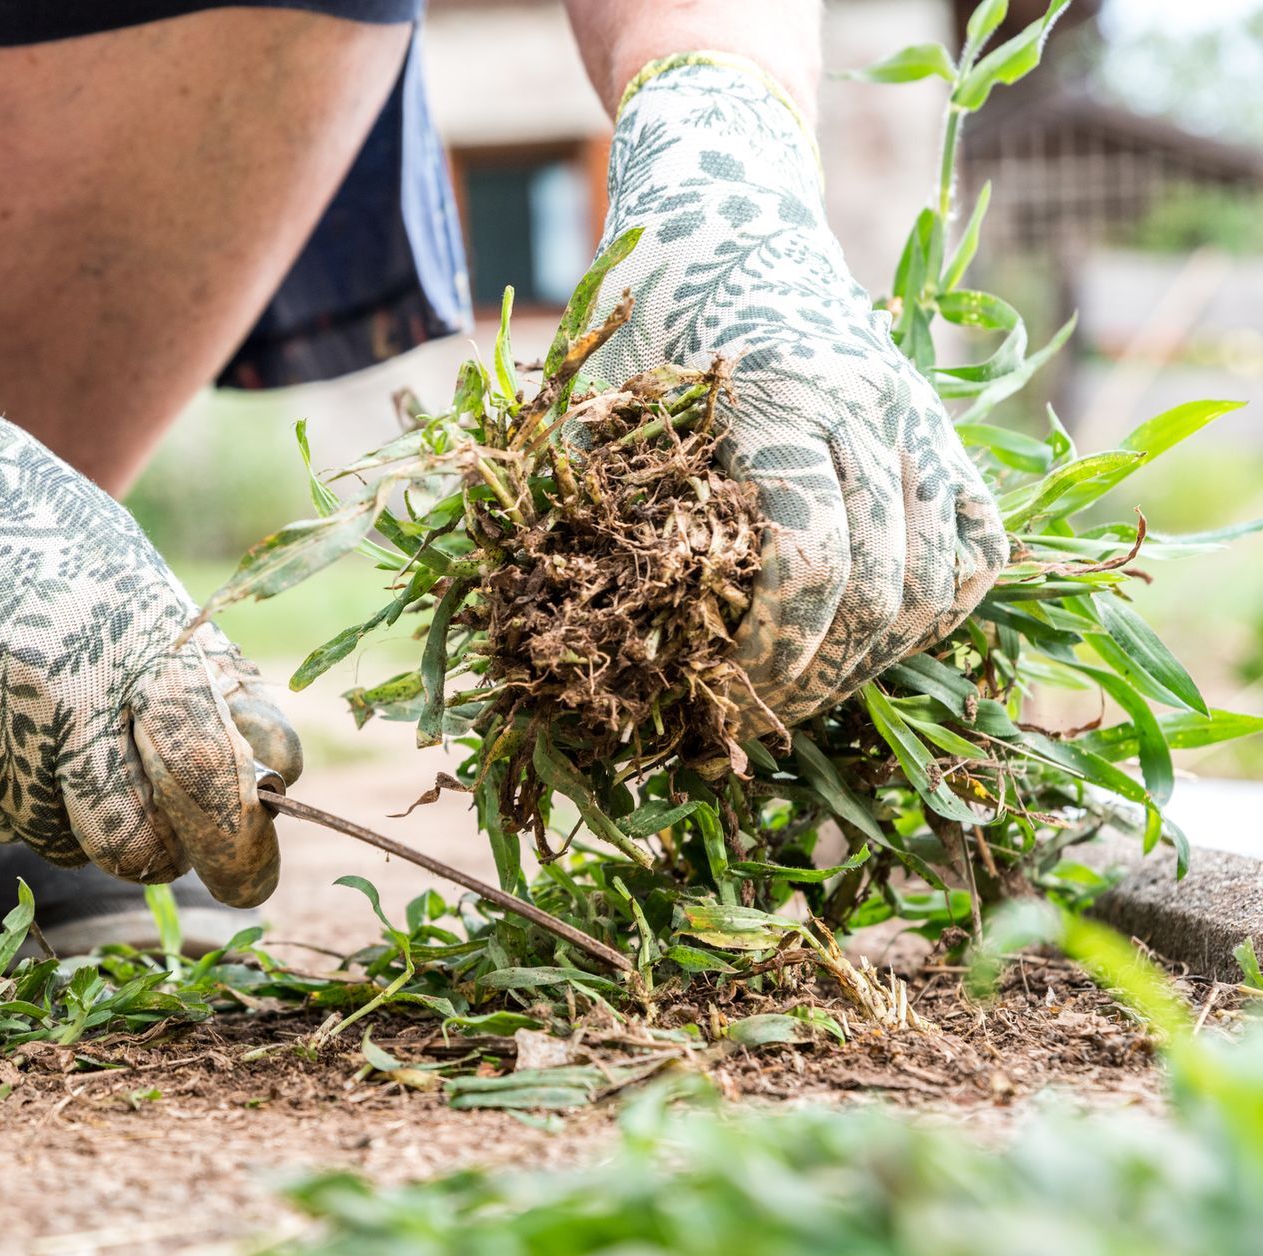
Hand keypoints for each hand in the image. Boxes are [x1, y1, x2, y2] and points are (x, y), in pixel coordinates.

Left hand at [578, 54, 1006, 731]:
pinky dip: (944, 604)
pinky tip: (881, 641)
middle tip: (758, 719)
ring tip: (810, 690)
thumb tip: (597, 639)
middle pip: (875, 590)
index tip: (722, 699)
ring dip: (876, 656)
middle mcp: (865, 409)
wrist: (729, 212)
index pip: (805, 565)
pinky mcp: (943, 427)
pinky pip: (981, 539)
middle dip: (817, 675)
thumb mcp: (617, 399)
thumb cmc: (648, 314)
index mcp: (776, 402)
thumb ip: (618, 501)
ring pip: (936, 579)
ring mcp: (917, 418)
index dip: (770, 654)